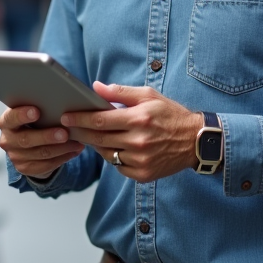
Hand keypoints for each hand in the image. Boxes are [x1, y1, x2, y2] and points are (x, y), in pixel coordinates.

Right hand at [0, 105, 84, 178]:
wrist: (29, 144)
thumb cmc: (34, 121)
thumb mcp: (32, 112)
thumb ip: (38, 106)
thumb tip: (59, 98)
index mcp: (6, 122)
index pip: (11, 118)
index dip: (22, 115)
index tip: (37, 111)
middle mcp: (7, 140)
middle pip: (26, 139)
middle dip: (47, 136)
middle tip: (64, 133)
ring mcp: (15, 156)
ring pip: (41, 153)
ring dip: (61, 148)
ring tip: (77, 142)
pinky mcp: (25, 168)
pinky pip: (46, 165)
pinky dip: (63, 157)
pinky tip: (74, 151)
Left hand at [60, 83, 202, 182]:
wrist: (196, 141)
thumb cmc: (171, 114)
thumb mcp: (149, 96)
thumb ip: (120, 92)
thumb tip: (96, 87)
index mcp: (139, 119)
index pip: (100, 120)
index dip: (80, 118)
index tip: (66, 116)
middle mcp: (139, 142)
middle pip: (99, 139)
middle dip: (80, 132)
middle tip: (68, 127)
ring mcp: (141, 161)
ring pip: (106, 154)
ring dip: (96, 145)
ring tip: (90, 136)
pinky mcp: (143, 174)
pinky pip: (118, 167)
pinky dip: (113, 157)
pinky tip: (113, 147)